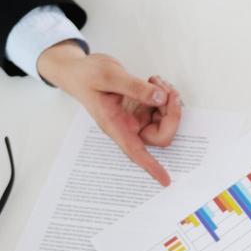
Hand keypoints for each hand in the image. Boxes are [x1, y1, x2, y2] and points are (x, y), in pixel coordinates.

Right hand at [39, 43, 182, 184]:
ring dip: (168, 100)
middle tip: (168, 91)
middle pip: (160, 134)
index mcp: (115, 125)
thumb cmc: (86, 76)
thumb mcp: (109, 76)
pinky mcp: (140, 108)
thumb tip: (160, 98)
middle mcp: (127, 125)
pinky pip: (161, 107)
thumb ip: (135, 87)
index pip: (136, 152)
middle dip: (172, 114)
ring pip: (164, 119)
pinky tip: (154, 81)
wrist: (78, 70)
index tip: (165, 180)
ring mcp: (135, 117)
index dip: (151, 166)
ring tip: (156, 80)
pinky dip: (164, 94)